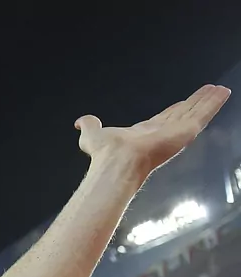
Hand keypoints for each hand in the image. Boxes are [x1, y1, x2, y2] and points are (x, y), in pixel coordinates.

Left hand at [75, 84, 229, 177]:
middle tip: (208, 92)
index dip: (174, 110)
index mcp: (146, 133)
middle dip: (196, 103)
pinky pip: (204, 113)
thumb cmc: (105, 153)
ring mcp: (176, 132)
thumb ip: (90, 125)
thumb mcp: (93, 135)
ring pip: (196, 111)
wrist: (116, 162)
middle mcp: (163, 132)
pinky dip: (214, 102)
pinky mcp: (186, 130)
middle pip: (184, 113)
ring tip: (220, 89)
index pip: (165, 118)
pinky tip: (223, 92)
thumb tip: (80, 122)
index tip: (183, 103)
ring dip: (208, 100)